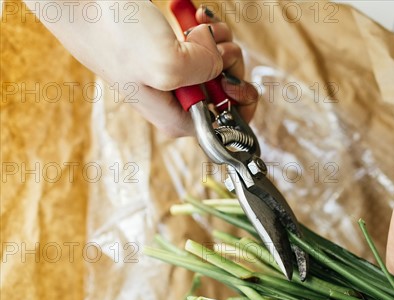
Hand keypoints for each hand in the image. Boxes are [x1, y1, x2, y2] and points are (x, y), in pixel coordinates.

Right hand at [27, 2, 257, 135]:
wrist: (84, 0)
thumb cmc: (114, 35)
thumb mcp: (166, 64)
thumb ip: (205, 71)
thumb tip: (218, 58)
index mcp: (179, 119)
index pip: (230, 125)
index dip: (240, 100)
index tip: (230, 77)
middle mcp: (181, 101)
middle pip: (230, 89)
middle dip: (230, 62)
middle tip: (213, 42)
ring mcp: (177, 75)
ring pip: (222, 62)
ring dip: (220, 40)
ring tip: (200, 25)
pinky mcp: (174, 51)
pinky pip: (208, 43)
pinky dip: (209, 28)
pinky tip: (196, 16)